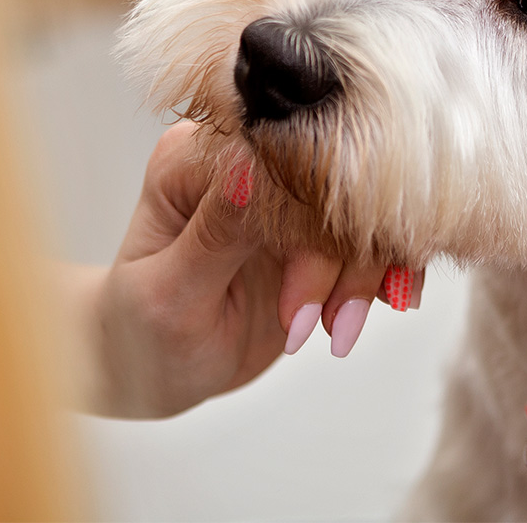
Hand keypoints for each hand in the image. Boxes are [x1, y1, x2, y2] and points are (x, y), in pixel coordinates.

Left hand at [68, 121, 419, 417]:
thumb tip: (252, 163)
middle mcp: (246, 162)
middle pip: (333, 184)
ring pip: (363, 213)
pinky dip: (384, 275)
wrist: (153, 370)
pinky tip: (378, 307)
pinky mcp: (315, 229)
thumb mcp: (170, 294)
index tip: (307, 284)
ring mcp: (286, 196)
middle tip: (316, 326)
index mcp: (196, 158)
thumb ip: (216, 231)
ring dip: (363, 277)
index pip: (279, 156)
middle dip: (341, 261)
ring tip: (335, 332)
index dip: (310, 211)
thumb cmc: (142, 334)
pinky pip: (372, 237)